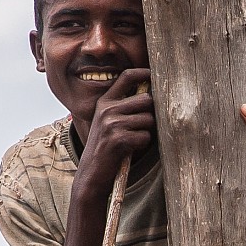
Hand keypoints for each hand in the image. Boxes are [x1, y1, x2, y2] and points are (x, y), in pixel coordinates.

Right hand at [73, 68, 154, 200]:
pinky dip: (142, 144)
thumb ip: (123, 106)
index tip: (153, 74)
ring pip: (148, 119)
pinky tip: (130, 149)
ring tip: (133, 139)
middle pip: (146, 99)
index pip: (126, 76)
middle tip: (143, 126)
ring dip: (147, 132)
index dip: (143, 73)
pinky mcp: (118, 139)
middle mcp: (107, 109)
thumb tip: (151, 94)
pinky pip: (145, 137)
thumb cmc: (106, 146)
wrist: (91, 172)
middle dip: (151, 113)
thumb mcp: (108, 121)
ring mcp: (111, 124)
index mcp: (104, 102)